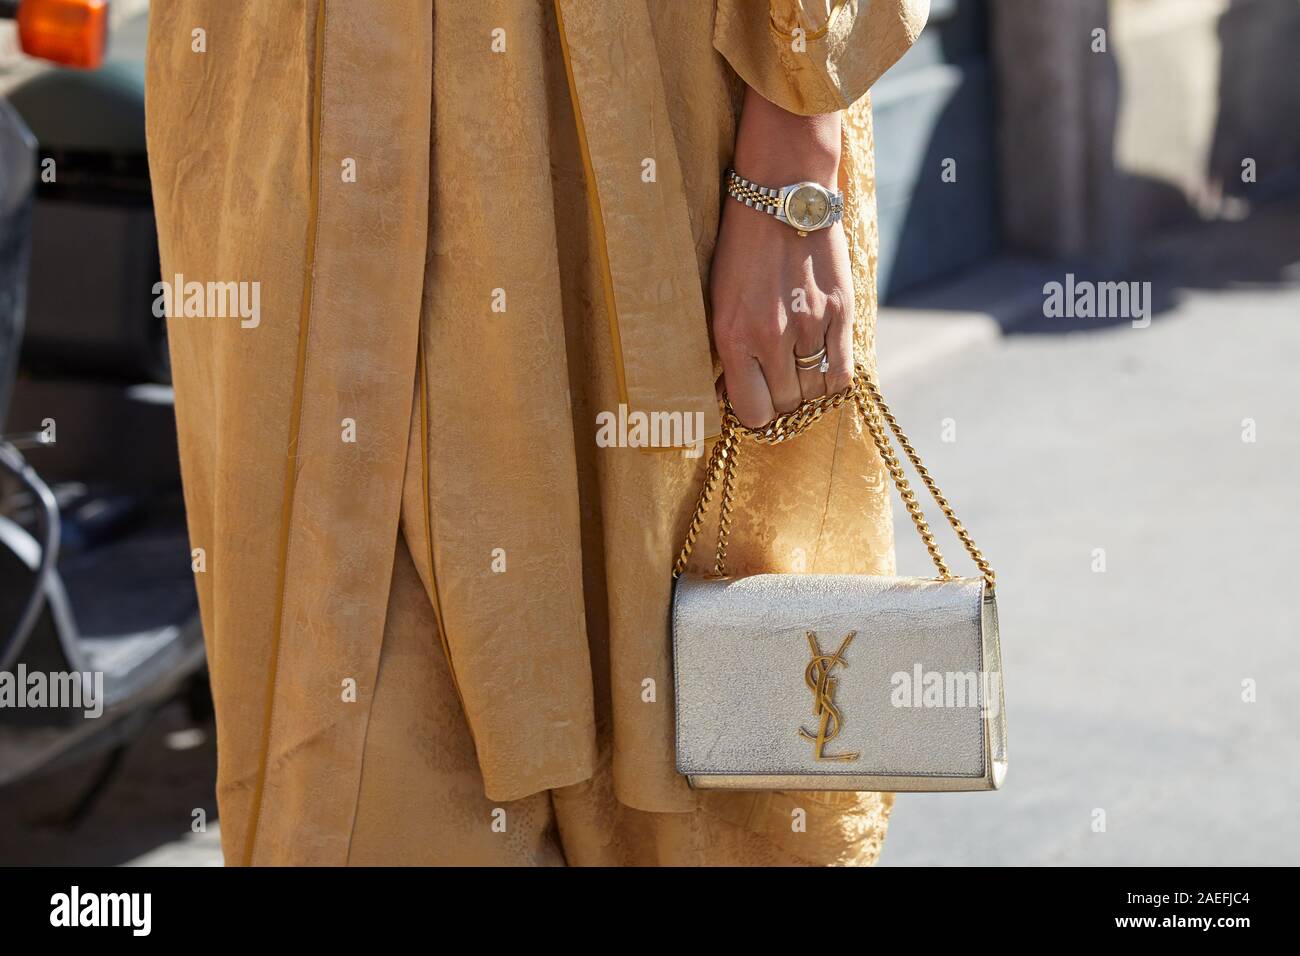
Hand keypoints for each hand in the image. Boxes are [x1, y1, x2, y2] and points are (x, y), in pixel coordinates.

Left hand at [710, 85, 853, 427]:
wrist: (783, 195)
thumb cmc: (742, 247)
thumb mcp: (719, 298)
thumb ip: (728, 349)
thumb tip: (730, 395)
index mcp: (733, 335)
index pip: (752, 411)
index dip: (754, 413)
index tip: (755, 402)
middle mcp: (772, 337)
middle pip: (786, 404)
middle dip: (781, 400)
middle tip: (777, 382)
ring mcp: (810, 326)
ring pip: (815, 392)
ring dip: (808, 389)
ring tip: (800, 369)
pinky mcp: (842, 312)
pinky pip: (843, 373)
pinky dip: (834, 378)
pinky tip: (824, 364)